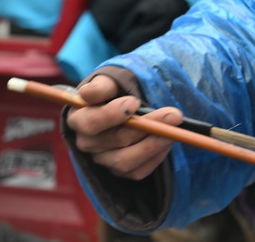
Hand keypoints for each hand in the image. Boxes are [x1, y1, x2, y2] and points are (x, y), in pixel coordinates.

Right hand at [66, 74, 182, 180]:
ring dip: (154, 144)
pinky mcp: (118, 171)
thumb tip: (89, 94)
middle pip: (115, 140)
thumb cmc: (115, 91)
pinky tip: (168, 142)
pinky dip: (155, 158)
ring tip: (175, 129)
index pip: (90, 122)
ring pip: (126, 160)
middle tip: (173, 115)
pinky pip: (137, 171)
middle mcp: (87, 143)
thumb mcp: (109, 82)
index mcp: (79, 118)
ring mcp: (103, 159)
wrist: (125, 104)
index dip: (110, 114)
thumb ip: (101, 86)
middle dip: (147, 126)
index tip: (134, 103)